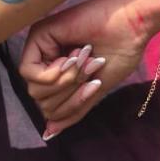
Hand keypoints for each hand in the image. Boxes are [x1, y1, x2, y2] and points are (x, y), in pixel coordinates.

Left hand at [19, 0, 159, 135]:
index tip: (95, 84)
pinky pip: (30, 72)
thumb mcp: (93, 91)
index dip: (72, 105)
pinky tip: (73, 58)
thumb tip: (48, 133)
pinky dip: (54, 73)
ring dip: (66, 81)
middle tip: (91, 68)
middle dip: (69, 93)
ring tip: (86, 59)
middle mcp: (45, 59)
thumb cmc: (119, 54)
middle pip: (39, 100)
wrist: (130, 27)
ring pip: (34, 89)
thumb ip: (72, 110)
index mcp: (58, 73)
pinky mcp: (38, 35)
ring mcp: (40, 46)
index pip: (48, 107)